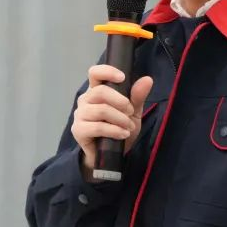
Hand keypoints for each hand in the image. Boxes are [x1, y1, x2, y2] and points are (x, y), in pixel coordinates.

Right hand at [70, 64, 153, 179]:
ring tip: (129, 127)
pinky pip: (97, 127)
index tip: (122, 78)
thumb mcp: (133, 112)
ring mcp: (79, 115)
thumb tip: (147, 80)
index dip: (107, 71)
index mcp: (96, 90)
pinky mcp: (78, 130)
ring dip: (120, 119)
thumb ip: (137, 96)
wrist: (112, 155)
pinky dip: (114, 130)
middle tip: (131, 112)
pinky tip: (123, 134)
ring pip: (101, 110)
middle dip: (121, 101)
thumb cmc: (119, 129)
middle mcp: (85, 100)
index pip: (95, 73)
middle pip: (100, 91)